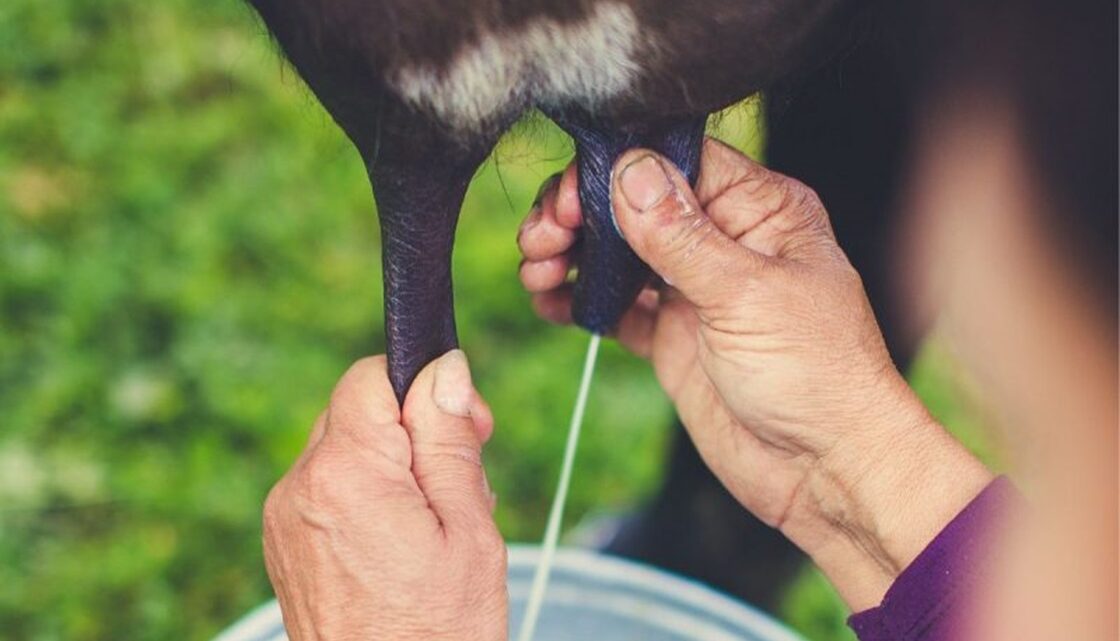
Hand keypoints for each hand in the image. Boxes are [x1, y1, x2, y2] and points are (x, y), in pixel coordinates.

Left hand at [263, 351, 506, 639]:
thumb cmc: (439, 631)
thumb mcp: (467, 529)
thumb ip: (448, 440)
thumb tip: (444, 367)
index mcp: (345, 474)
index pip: (371, 375)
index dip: (424, 386)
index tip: (466, 427)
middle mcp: (299, 487)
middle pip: (358, 410)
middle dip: (413, 429)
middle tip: (463, 481)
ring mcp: (283, 519)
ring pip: (344, 447)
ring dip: (392, 465)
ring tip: (434, 524)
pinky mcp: (282, 544)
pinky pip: (327, 489)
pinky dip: (366, 496)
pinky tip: (402, 542)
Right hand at [518, 138, 991, 609]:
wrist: (824, 472)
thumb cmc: (819, 377)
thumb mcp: (746, 295)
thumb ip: (681, 236)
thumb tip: (629, 171)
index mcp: (761, 211)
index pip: (677, 161)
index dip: (619, 170)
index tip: (572, 197)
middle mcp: (725, 240)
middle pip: (636, 202)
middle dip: (581, 212)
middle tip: (543, 238)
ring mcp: (695, 289)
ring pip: (618, 251)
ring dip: (570, 253)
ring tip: (536, 269)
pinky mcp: (672, 335)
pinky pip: (614, 305)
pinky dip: (577, 299)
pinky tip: (550, 301)